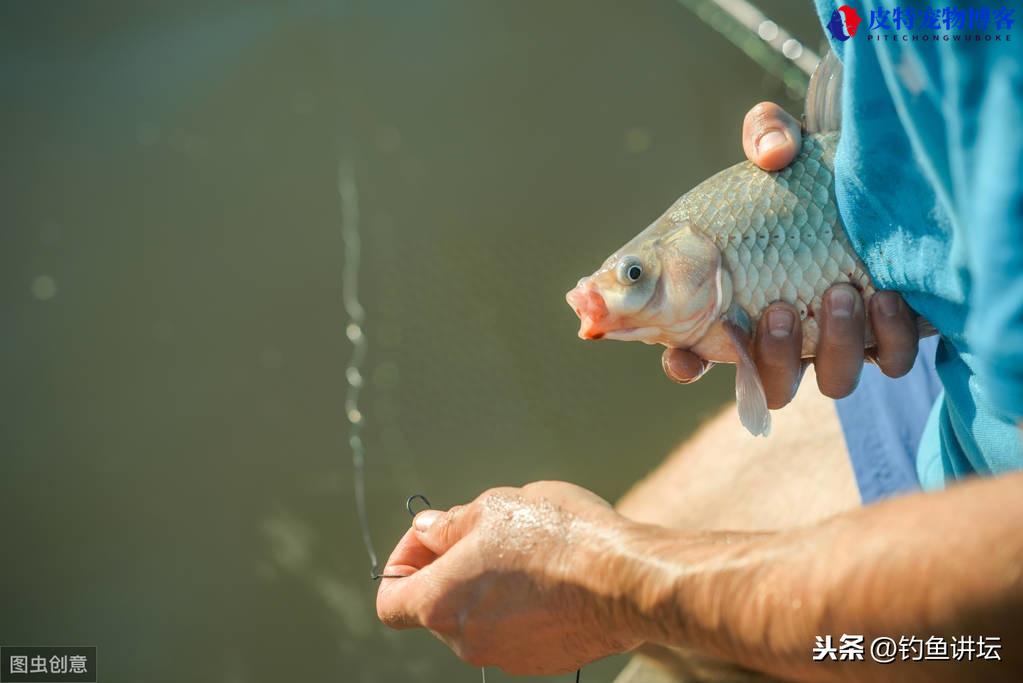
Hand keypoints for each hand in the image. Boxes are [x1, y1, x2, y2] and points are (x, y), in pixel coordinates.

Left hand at [376, 482, 642, 674]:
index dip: (402, 561)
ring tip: (527, 548)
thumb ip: (450, 524)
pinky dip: (519, 604)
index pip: (390, 599)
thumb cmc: (559, 537)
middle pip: (436, 606)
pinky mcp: (540, 661)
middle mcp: (466, 641)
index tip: (432, 537)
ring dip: (487, 584)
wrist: (628, 581)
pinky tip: (551, 574)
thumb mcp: (495, 507)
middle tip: (487, 530)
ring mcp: (505, 656)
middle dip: (451, 566)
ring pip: (478, 616)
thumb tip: (428, 531)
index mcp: (441, 603)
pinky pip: (513, 629)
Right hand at [662, 102, 919, 406]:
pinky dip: (886, 337)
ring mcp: (839, 340)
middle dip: (772, 357)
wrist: (888, 179)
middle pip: (771, 383)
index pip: (697, 354)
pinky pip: (888, 360)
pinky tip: (884, 294)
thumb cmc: (818, 168)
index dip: (685, 365)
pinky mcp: (891, 334)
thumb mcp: (785, 141)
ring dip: (832, 346)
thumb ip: (766, 133)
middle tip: (778, 308)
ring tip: (839, 291)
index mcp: (739, 303)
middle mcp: (789, 334)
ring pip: (833, 381)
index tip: (684, 357)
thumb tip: (774, 155)